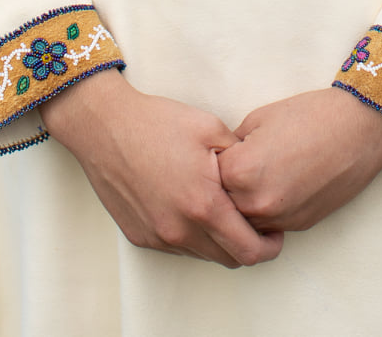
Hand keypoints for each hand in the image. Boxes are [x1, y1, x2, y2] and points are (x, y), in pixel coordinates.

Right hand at [39, 70, 282, 268]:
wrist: (105, 126)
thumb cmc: (158, 123)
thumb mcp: (210, 128)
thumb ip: (241, 158)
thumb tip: (261, 175)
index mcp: (203, 205)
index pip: (249, 250)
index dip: (270, 245)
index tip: (276, 230)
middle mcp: (180, 230)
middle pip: (230, 259)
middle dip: (249, 245)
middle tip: (254, 221)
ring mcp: (159, 237)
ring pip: (204, 255)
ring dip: (219, 241)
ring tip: (221, 209)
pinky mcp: (141, 237)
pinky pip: (178, 247)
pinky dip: (192, 235)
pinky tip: (190, 205)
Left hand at [217, 88, 381, 232]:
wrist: (358, 128)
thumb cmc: (310, 115)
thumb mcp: (258, 119)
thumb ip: (233, 147)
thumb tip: (219, 163)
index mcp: (240, 172)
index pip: (207, 176)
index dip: (213, 161)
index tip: (220, 150)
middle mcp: (256, 203)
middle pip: (222, 204)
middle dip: (224, 186)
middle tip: (238, 163)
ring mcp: (279, 219)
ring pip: (244, 221)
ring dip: (244, 203)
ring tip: (260, 173)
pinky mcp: (299, 226)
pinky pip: (269, 225)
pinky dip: (267, 210)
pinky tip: (278, 183)